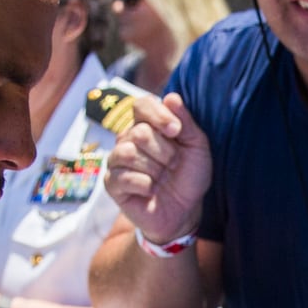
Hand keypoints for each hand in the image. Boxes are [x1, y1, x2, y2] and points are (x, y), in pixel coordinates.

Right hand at [103, 91, 213, 244]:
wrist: (184, 211)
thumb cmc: (189, 176)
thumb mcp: (196, 147)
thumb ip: (185, 121)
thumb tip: (171, 97)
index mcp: (147, 125)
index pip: (142, 104)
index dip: (159, 115)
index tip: (176, 131)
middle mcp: (128, 138)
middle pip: (140, 132)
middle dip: (164, 152)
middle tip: (173, 165)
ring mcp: (116, 160)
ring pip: (129, 153)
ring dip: (154, 169)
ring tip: (162, 178)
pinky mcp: (111, 183)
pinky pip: (124, 177)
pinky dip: (145, 185)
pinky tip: (152, 190)